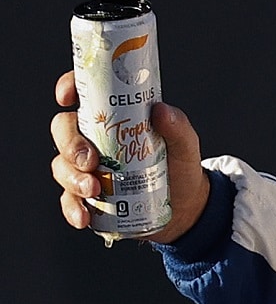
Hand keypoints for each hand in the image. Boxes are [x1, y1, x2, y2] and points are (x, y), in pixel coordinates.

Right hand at [51, 71, 210, 243]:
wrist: (185, 207)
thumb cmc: (181, 167)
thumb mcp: (185, 145)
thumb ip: (178, 127)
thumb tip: (161, 110)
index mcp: (115, 118)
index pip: (85, 95)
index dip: (69, 88)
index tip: (66, 98)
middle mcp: (94, 140)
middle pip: (64, 130)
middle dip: (70, 145)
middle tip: (90, 161)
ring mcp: (86, 168)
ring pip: (61, 166)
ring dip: (72, 178)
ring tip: (94, 190)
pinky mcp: (86, 197)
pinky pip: (68, 200)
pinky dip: (72, 208)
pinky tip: (84, 216)